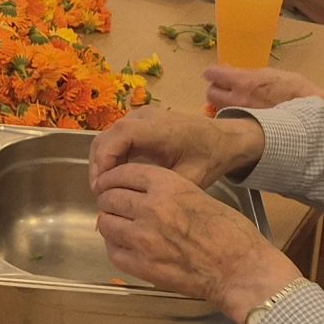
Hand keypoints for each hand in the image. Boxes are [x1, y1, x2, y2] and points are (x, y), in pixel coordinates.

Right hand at [90, 105, 264, 188]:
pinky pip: (116, 138)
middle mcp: (144, 117)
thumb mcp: (188, 178)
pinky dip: (111, 157)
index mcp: (158, 128)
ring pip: (107, 137)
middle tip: (99, 195)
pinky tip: (115, 179)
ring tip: (105, 190)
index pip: (118, 138)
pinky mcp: (139, 122)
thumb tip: (130, 206)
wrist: (225, 138)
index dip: (104, 162)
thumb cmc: (209, 158)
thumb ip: (159, 188)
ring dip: (102, 162)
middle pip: (106, 138)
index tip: (101, 188)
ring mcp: (140, 117)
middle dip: (98, 166)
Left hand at [94, 162, 300, 316]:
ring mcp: (143, 238)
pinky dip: (115, 246)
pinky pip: (113, 252)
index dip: (113, 177)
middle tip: (113, 205)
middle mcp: (151, 208)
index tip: (110, 182)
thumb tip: (142, 195)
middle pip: (111, 197)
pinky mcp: (142, 265)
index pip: (125, 173)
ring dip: (110, 222)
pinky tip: (123, 245)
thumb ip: (168, 193)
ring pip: (106, 223)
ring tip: (117, 225)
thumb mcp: (199, 195)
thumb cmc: (231, 234)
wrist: (240, 270)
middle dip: (109, 200)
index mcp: (168, 186)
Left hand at [203, 65, 323, 110]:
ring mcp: (240, 117)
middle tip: (225, 88)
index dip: (213, 73)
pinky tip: (241, 115)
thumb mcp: (271, 74)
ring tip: (234, 102)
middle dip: (215, 89)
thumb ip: (247, 72)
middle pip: (210, 93)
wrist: (309, 117)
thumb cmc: (295, 90)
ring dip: (221, 104)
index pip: (213, 74)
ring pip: (216, 109)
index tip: (215, 74)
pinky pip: (229, 121)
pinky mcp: (244, 129)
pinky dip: (230, 116)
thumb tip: (228, 69)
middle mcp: (237, 100)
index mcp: (244, 81)